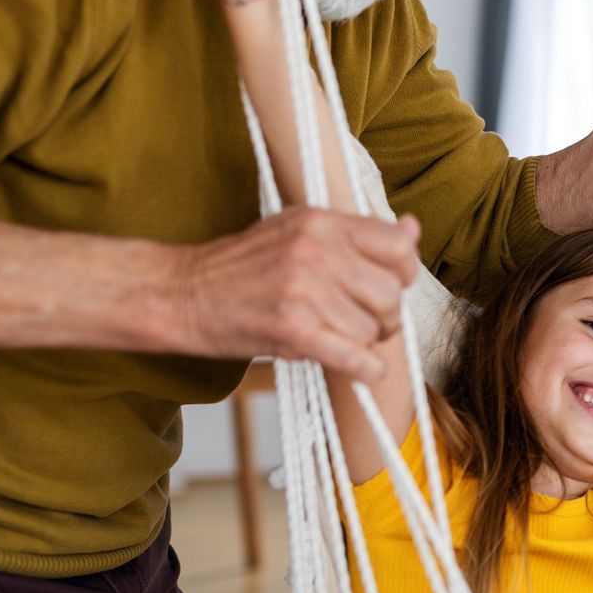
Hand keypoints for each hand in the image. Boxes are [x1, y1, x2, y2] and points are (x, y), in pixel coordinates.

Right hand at [172, 207, 419, 381]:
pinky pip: (356, 357)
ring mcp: (305, 290)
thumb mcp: (297, 229)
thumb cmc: (241, 266)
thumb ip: (356, 233)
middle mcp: (317, 251)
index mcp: (322, 222)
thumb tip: (413, 229)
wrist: (180, 293)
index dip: (403, 272)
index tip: (388, 285)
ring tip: (340, 338)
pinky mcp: (293, 330)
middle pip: (391, 294)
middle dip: (386, 316)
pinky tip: (362, 369)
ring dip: (366, 342)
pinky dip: (367, 370)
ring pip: (374, 329)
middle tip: (365, 323)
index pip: (397, 246)